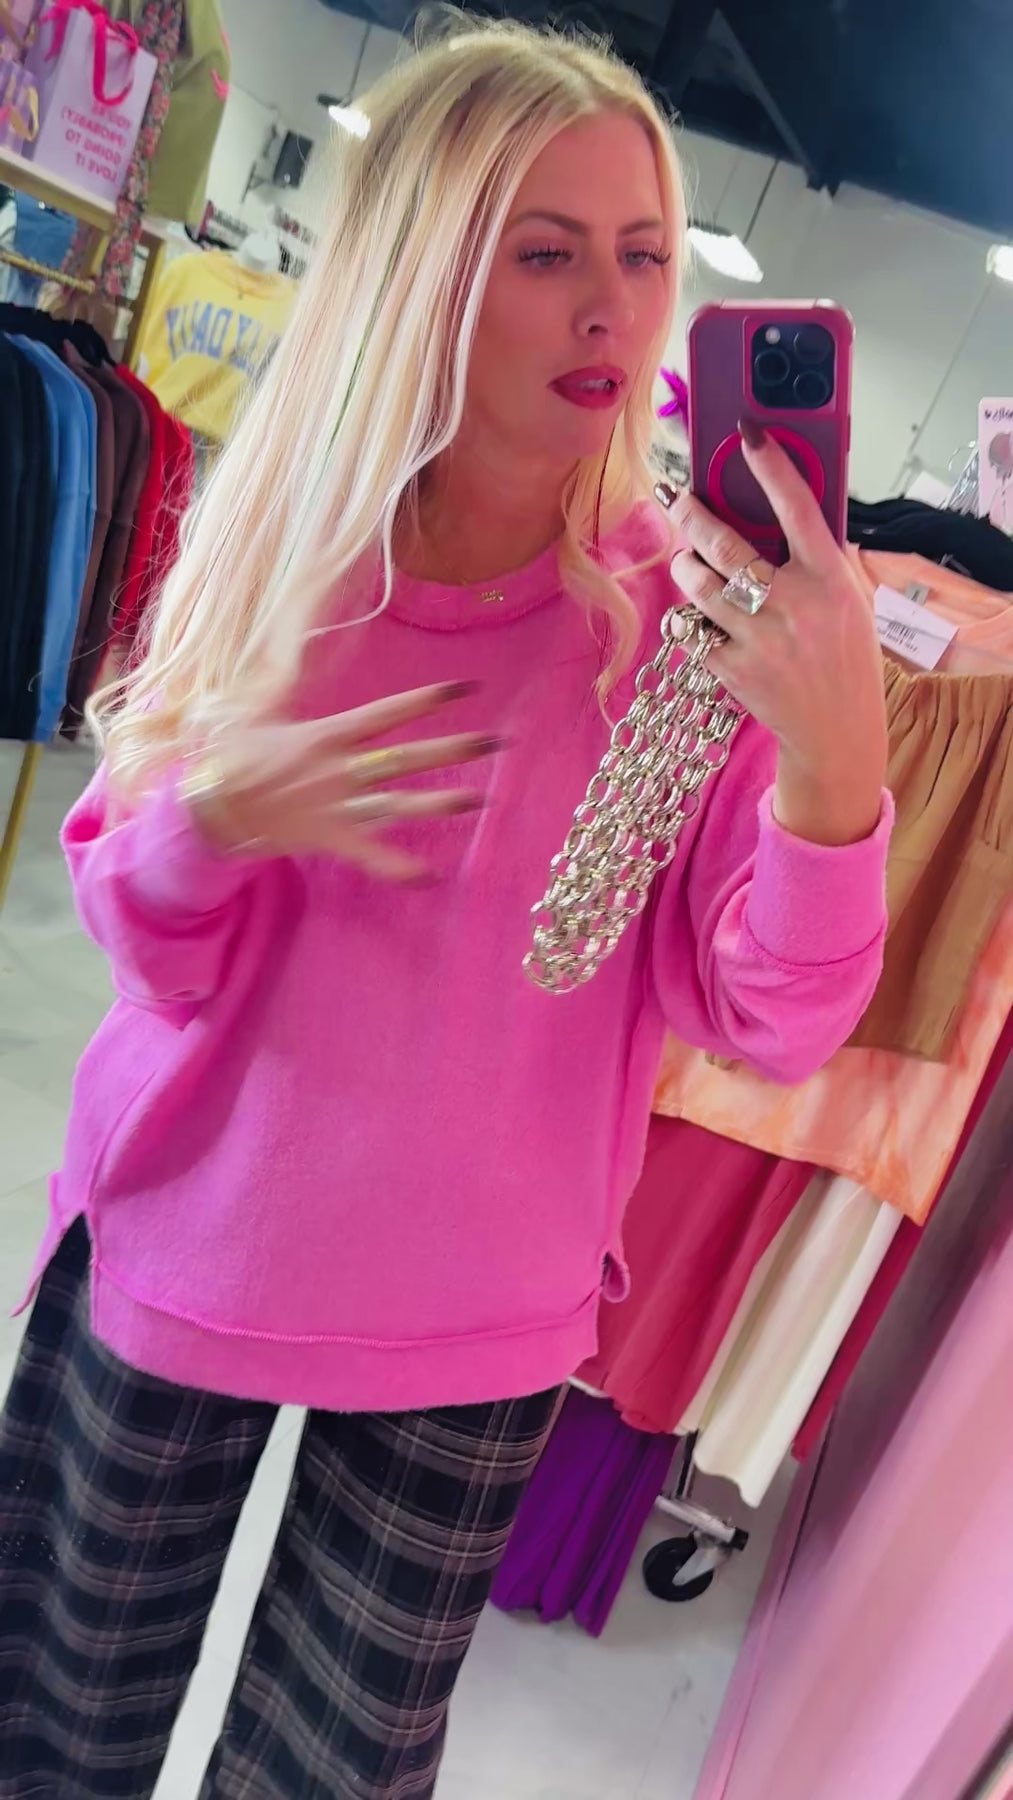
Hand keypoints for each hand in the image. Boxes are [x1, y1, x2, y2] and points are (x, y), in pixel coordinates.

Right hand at [188, 682, 499, 882]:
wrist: (211, 807)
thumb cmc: (233, 755)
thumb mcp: (255, 708)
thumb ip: (280, 680)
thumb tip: (287, 639)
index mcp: (326, 736)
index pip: (387, 714)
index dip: (426, 701)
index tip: (465, 690)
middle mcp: (339, 770)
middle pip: (407, 758)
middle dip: (453, 750)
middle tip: (497, 743)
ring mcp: (338, 806)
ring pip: (398, 804)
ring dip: (440, 803)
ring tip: (480, 799)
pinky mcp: (330, 837)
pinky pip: (370, 856)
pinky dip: (398, 868)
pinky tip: (431, 876)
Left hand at [670, 423, 887, 846]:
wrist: (836, 730)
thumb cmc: (844, 656)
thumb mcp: (849, 600)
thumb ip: (817, 559)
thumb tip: (779, 507)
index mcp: (829, 579)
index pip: (798, 508)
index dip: (772, 466)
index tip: (748, 432)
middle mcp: (794, 605)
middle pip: (725, 543)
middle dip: (691, 513)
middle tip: (677, 497)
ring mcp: (760, 639)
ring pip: (697, 583)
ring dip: (685, 565)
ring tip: (689, 561)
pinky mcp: (733, 670)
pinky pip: (693, 628)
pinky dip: (691, 616)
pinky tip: (700, 614)